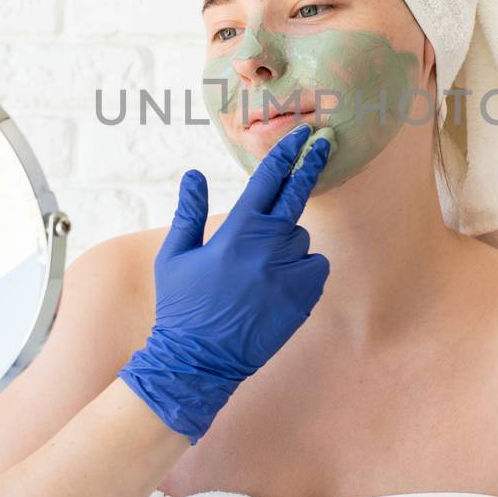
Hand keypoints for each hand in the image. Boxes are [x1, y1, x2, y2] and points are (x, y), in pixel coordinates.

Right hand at [118, 123, 329, 443]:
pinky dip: (303, 268)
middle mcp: (266, 249)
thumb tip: (193, 174)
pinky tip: (276, 285)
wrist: (198, 363)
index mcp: (234, 234)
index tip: (302, 134)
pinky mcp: (303, 298)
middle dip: (310, 166)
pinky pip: (315, 267)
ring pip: (301, 237)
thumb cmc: (181, 307)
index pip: (267, 180)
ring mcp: (288, 274)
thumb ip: (188, 212)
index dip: (286, 152)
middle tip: (323, 144)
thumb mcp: (175, 256)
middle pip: (297, 196)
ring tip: (257, 269)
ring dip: (288, 241)